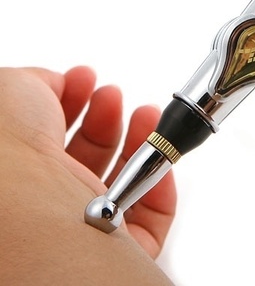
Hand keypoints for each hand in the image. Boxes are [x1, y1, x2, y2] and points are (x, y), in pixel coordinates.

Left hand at [0, 66, 175, 259]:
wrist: (28, 212)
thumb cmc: (9, 157)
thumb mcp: (9, 89)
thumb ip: (37, 81)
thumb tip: (60, 83)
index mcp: (17, 171)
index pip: (47, 136)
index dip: (70, 101)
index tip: (86, 79)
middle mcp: (45, 202)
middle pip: (87, 157)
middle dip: (105, 117)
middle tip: (112, 95)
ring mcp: (82, 228)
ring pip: (122, 184)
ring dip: (141, 141)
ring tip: (145, 113)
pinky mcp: (117, 252)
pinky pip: (151, 218)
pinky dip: (162, 182)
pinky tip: (159, 151)